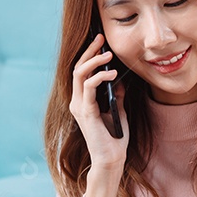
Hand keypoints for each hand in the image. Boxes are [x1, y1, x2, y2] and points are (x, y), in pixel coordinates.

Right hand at [69, 33, 129, 196]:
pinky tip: (112, 74)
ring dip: (94, 61)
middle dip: (90, 51)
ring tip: (109, 54)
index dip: (89, 55)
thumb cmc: (115, 138)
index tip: (101, 42)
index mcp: (83, 101)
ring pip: (80, 74)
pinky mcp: (86, 111)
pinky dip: (99, 77)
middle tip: (101, 38)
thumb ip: (115, 96)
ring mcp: (79, 106)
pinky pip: (89, 87)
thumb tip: (118, 81)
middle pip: (78, 68)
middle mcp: (77, 102)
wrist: (112, 159)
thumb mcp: (118, 111)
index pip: (82, 72)